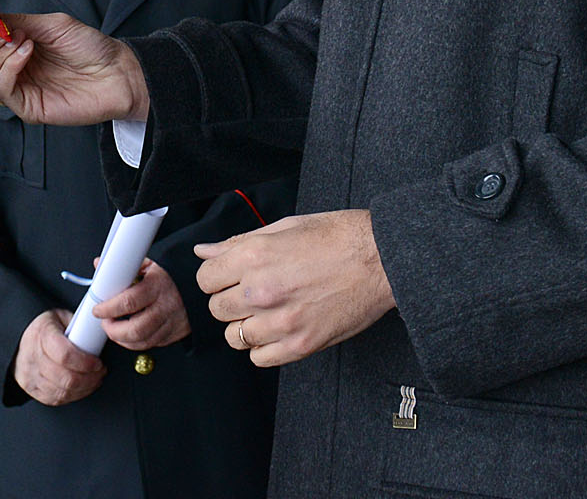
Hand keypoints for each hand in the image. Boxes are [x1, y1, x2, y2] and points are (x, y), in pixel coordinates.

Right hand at [0, 10, 148, 125]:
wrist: (117, 72)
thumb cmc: (90, 48)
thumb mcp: (50, 24)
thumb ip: (16, 20)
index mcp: (13, 50)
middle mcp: (11, 72)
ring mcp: (18, 91)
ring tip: (19, 40)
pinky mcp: (27, 108)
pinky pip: (1, 90)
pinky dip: (8, 68)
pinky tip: (25, 53)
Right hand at [14, 309, 105, 405]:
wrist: (21, 343)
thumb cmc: (45, 330)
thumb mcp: (60, 317)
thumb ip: (78, 323)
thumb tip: (96, 331)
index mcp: (42, 334)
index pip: (65, 355)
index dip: (85, 362)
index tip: (98, 363)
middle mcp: (34, 357)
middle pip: (66, 378)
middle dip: (90, 378)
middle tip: (100, 371)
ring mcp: (31, 376)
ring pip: (64, 391)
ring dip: (85, 388)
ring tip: (95, 379)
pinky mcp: (33, 390)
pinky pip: (58, 399)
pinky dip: (74, 395)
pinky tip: (83, 387)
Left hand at [94, 258, 188, 350]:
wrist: (201, 284)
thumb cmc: (174, 273)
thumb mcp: (150, 264)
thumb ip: (125, 268)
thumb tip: (100, 264)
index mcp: (157, 285)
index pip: (128, 301)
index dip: (108, 308)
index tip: (98, 309)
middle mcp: (166, 306)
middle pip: (135, 329)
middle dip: (113, 331)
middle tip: (105, 323)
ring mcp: (173, 323)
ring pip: (143, 342)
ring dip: (123, 340)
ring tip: (115, 330)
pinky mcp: (176, 334)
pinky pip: (153, 344)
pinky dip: (138, 342)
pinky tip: (132, 334)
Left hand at [195, 210, 395, 368]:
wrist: (382, 259)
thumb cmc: (339, 238)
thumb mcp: (284, 227)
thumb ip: (237, 243)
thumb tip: (205, 251)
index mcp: (255, 256)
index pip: (205, 279)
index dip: (216, 277)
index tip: (229, 278)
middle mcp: (262, 290)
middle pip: (217, 309)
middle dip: (230, 301)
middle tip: (251, 293)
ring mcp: (282, 321)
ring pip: (235, 338)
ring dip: (246, 326)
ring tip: (267, 312)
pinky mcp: (302, 344)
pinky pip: (260, 359)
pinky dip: (264, 348)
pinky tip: (278, 330)